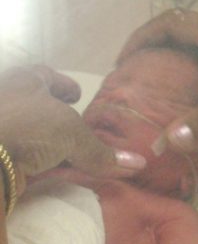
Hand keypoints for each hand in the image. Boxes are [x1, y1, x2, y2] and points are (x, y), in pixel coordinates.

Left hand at [0, 66, 145, 193]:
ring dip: (40, 138)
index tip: (76, 95)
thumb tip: (139, 164)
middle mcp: (6, 99)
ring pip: (22, 128)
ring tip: (59, 149)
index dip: (63, 84)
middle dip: (50, 111)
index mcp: (25, 82)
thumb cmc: (28, 127)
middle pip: (32, 102)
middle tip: (70, 121)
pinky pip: (16, 151)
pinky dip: (29, 158)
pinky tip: (40, 168)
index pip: (45, 76)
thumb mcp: (72, 136)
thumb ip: (101, 152)